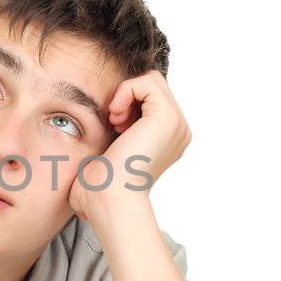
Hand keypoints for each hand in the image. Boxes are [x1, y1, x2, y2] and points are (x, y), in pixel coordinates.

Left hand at [68, 69, 191, 221]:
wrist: (109, 199)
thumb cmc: (102, 188)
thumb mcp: (109, 156)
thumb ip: (114, 139)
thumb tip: (104, 139)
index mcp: (168, 139)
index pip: (150, 98)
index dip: (128, 104)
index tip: (114, 128)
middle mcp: (178, 131)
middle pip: (153, 86)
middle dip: (128, 97)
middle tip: (114, 123)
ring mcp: (177, 125)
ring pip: (151, 81)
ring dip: (127, 94)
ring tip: (116, 121)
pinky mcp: (167, 118)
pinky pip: (148, 82)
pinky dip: (126, 92)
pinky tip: (116, 117)